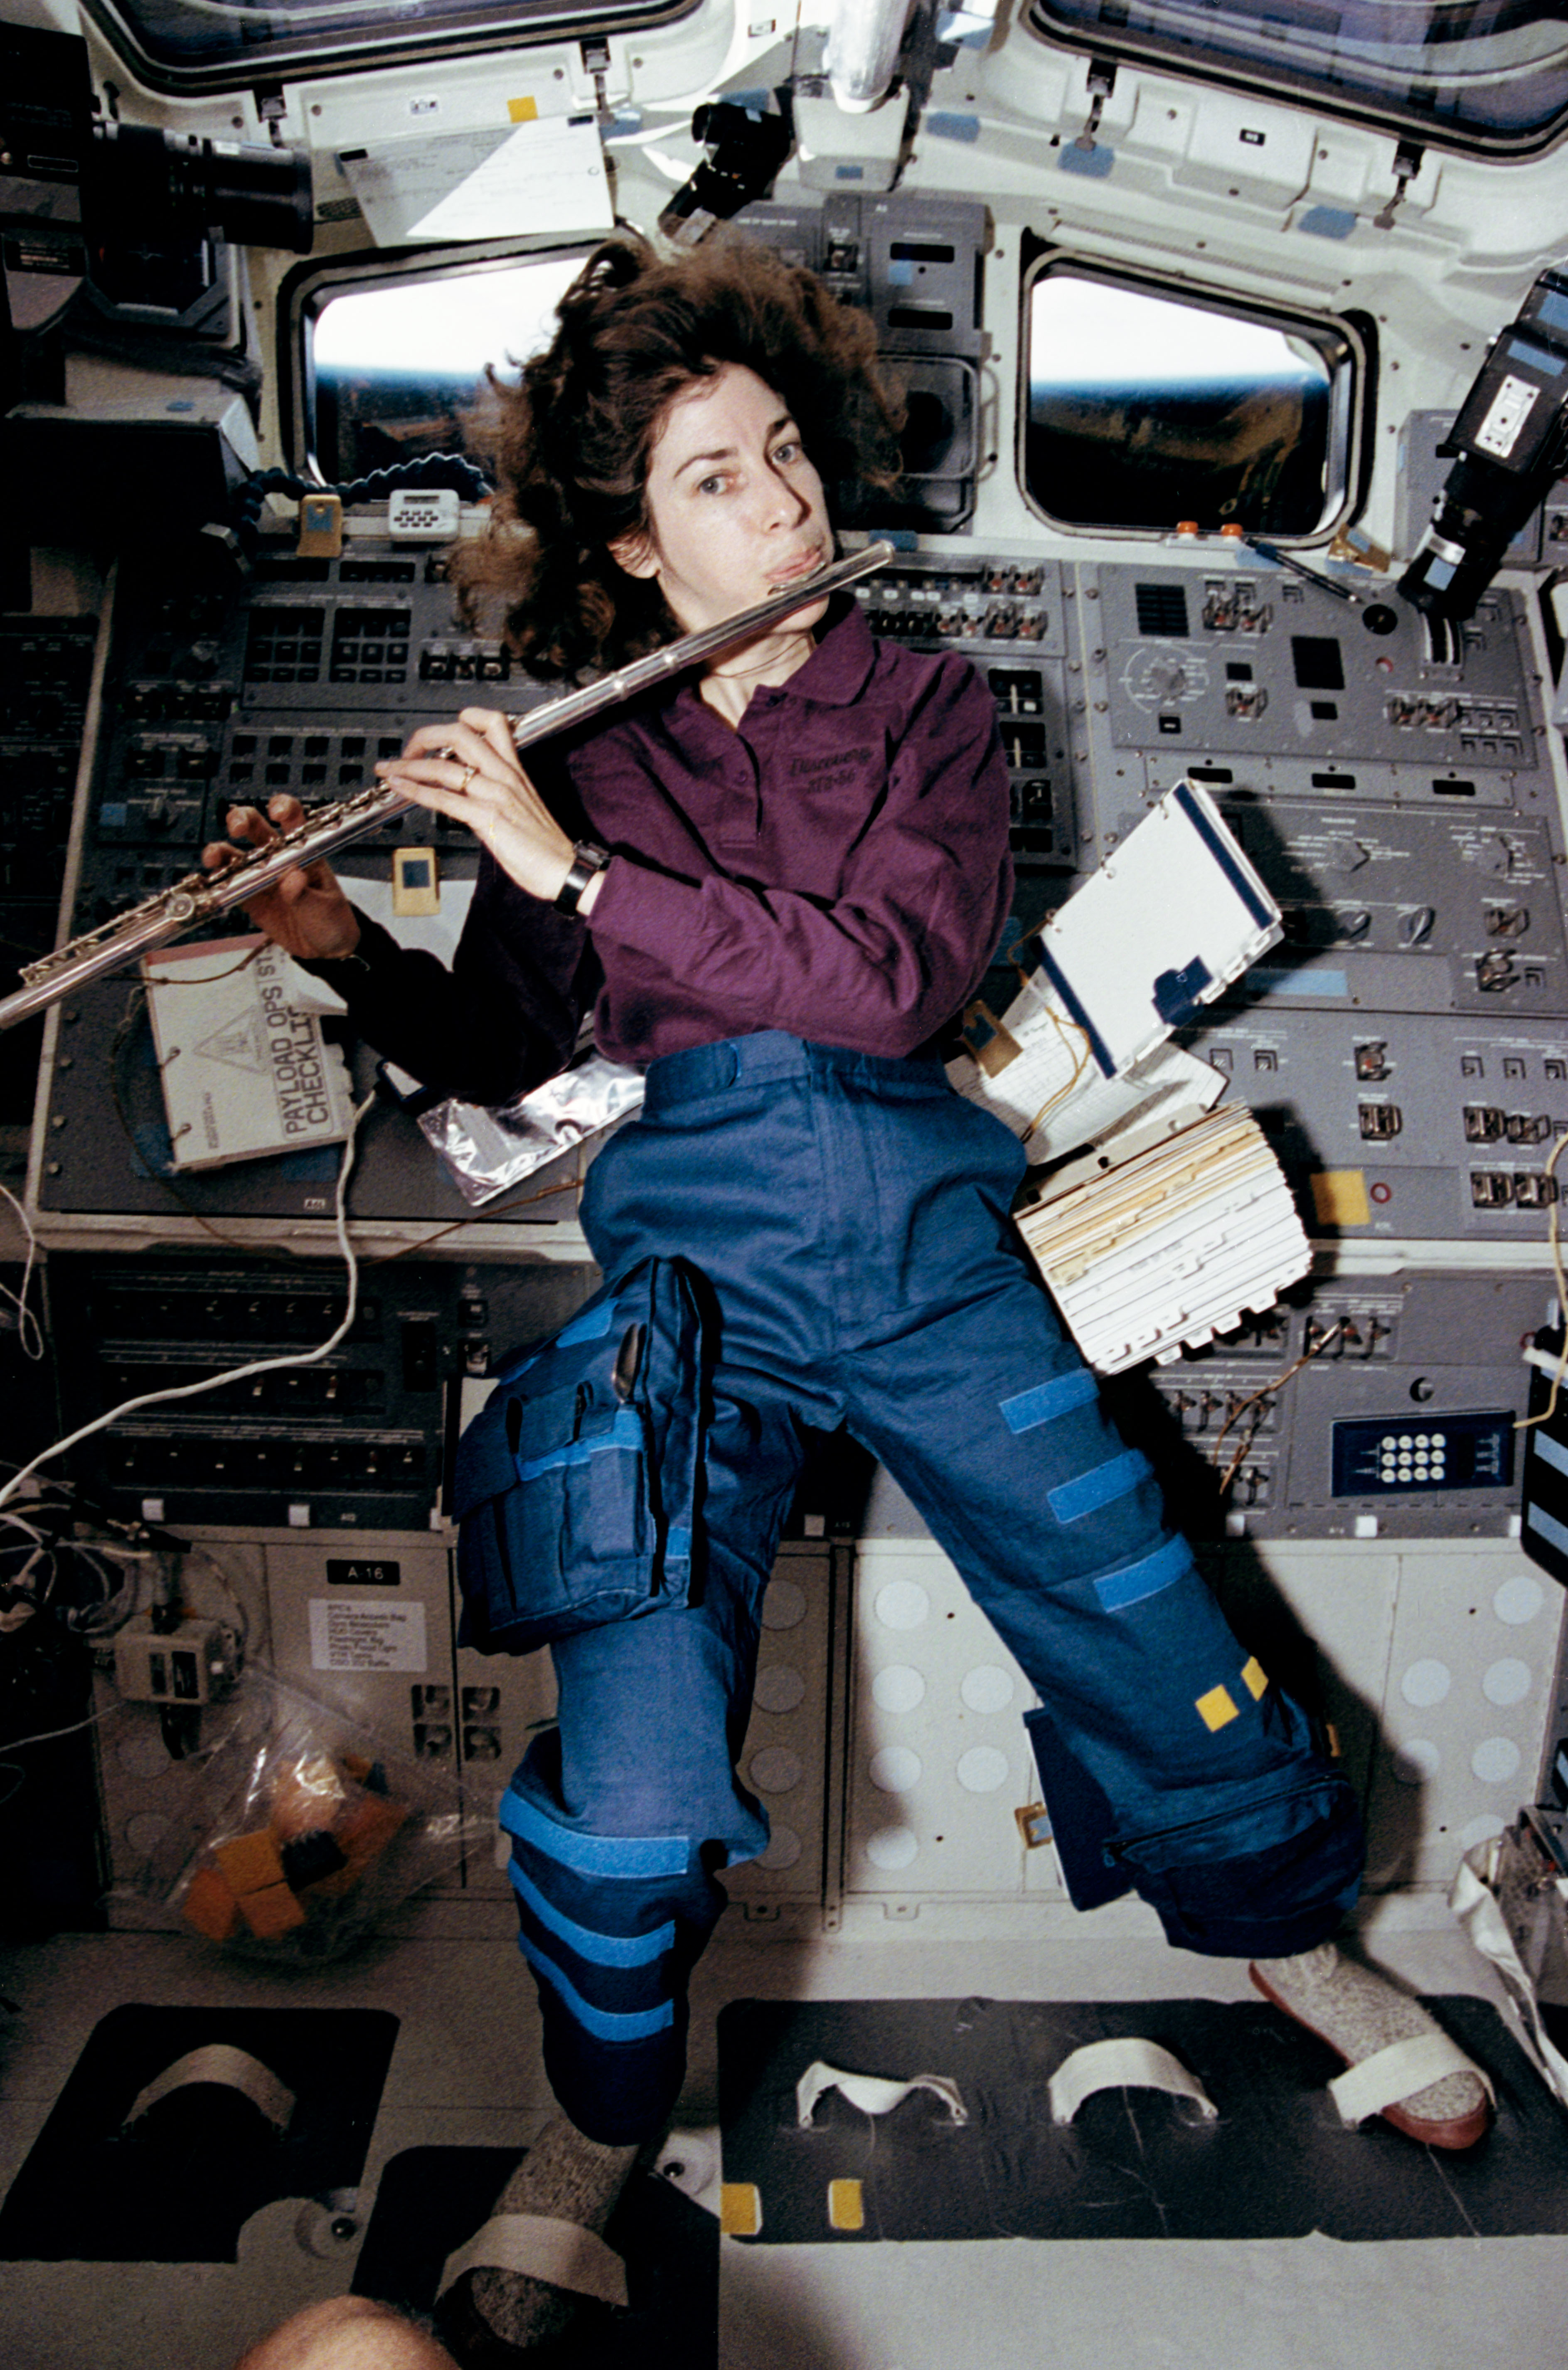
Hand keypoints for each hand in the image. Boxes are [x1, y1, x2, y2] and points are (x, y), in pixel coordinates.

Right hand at [200, 795, 361, 961]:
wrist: (325, 950)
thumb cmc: (333, 922)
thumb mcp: (324, 909)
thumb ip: (305, 895)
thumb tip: (292, 879)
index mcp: (304, 852)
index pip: (293, 819)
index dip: (283, 808)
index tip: (275, 811)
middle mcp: (279, 858)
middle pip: (255, 827)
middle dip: (242, 820)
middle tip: (237, 828)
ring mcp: (261, 876)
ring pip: (235, 854)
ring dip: (220, 851)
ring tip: (214, 859)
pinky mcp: (249, 897)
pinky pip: (228, 885)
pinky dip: (216, 883)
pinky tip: (211, 884)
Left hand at [374, 709, 587, 908]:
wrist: (564, 870)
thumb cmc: (544, 845)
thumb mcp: (520, 806)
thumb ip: (492, 791)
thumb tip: (463, 790)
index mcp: (514, 769)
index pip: (492, 722)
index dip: (462, 719)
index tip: (442, 735)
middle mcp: (504, 775)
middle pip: (459, 733)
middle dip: (425, 736)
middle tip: (408, 751)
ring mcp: (495, 795)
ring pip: (445, 765)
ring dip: (409, 765)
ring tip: (389, 770)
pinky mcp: (487, 818)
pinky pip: (445, 798)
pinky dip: (416, 790)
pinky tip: (401, 788)